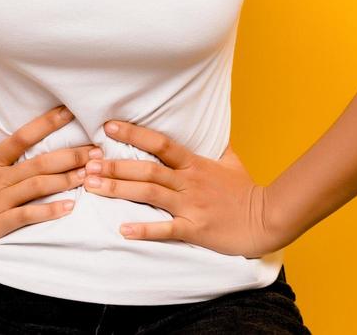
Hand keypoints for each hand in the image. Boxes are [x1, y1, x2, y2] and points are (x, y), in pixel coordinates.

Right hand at [0, 105, 97, 253]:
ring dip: (69, 179)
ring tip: (93, 174)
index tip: (69, 112)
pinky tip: (70, 206)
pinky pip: (28, 214)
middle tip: (98, 150)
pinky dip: (50, 210)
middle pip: (41, 161)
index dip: (47, 123)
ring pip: (40, 185)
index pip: (22, 136)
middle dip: (73, 154)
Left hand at [83, 120, 279, 258]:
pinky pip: (166, 229)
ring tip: (94, 187)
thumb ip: (215, 146)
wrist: (268, 219)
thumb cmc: (247, 191)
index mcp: (195, 164)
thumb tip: (210, 129)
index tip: (108, 127)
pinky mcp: (195, 229)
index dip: (134, 133)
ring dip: (120, 189)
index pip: (161, 143)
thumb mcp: (231, 162)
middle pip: (148, 169)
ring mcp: (192, 206)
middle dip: (116, 165)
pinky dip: (144, 229)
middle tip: (88, 163)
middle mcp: (190, 182)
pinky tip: (122, 229)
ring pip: (151, 194)